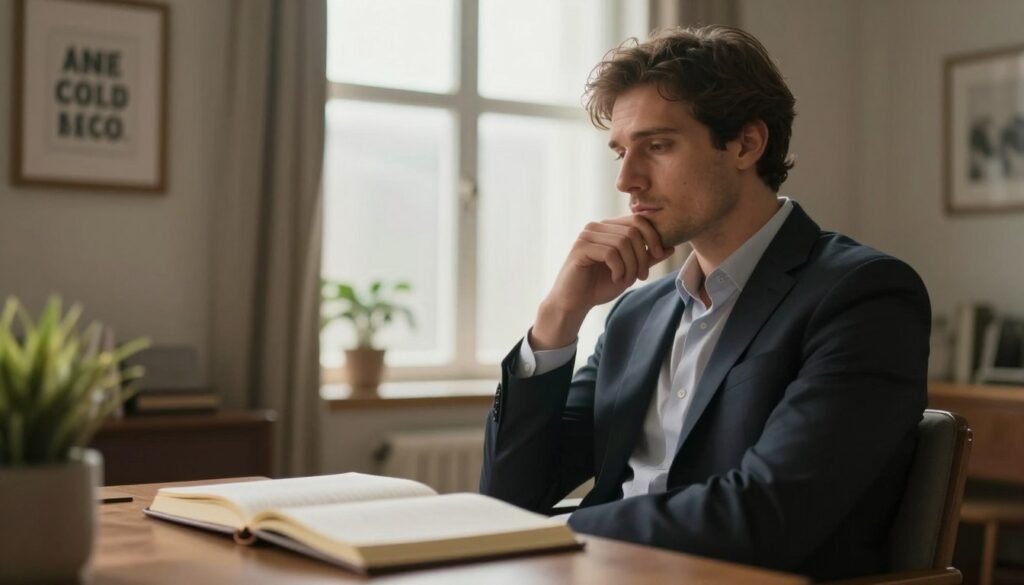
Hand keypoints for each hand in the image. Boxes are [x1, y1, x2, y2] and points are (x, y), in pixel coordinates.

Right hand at [530, 216, 675, 348]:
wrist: (574, 303)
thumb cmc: (599, 285)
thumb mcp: (630, 270)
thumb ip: (647, 258)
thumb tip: (671, 246)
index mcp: (608, 227)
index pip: (638, 220)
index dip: (653, 236)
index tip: (659, 255)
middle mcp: (596, 226)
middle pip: (633, 231)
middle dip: (643, 255)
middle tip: (641, 276)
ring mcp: (587, 235)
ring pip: (623, 242)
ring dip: (631, 265)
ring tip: (626, 280)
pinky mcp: (580, 248)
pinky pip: (610, 253)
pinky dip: (619, 268)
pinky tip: (616, 278)